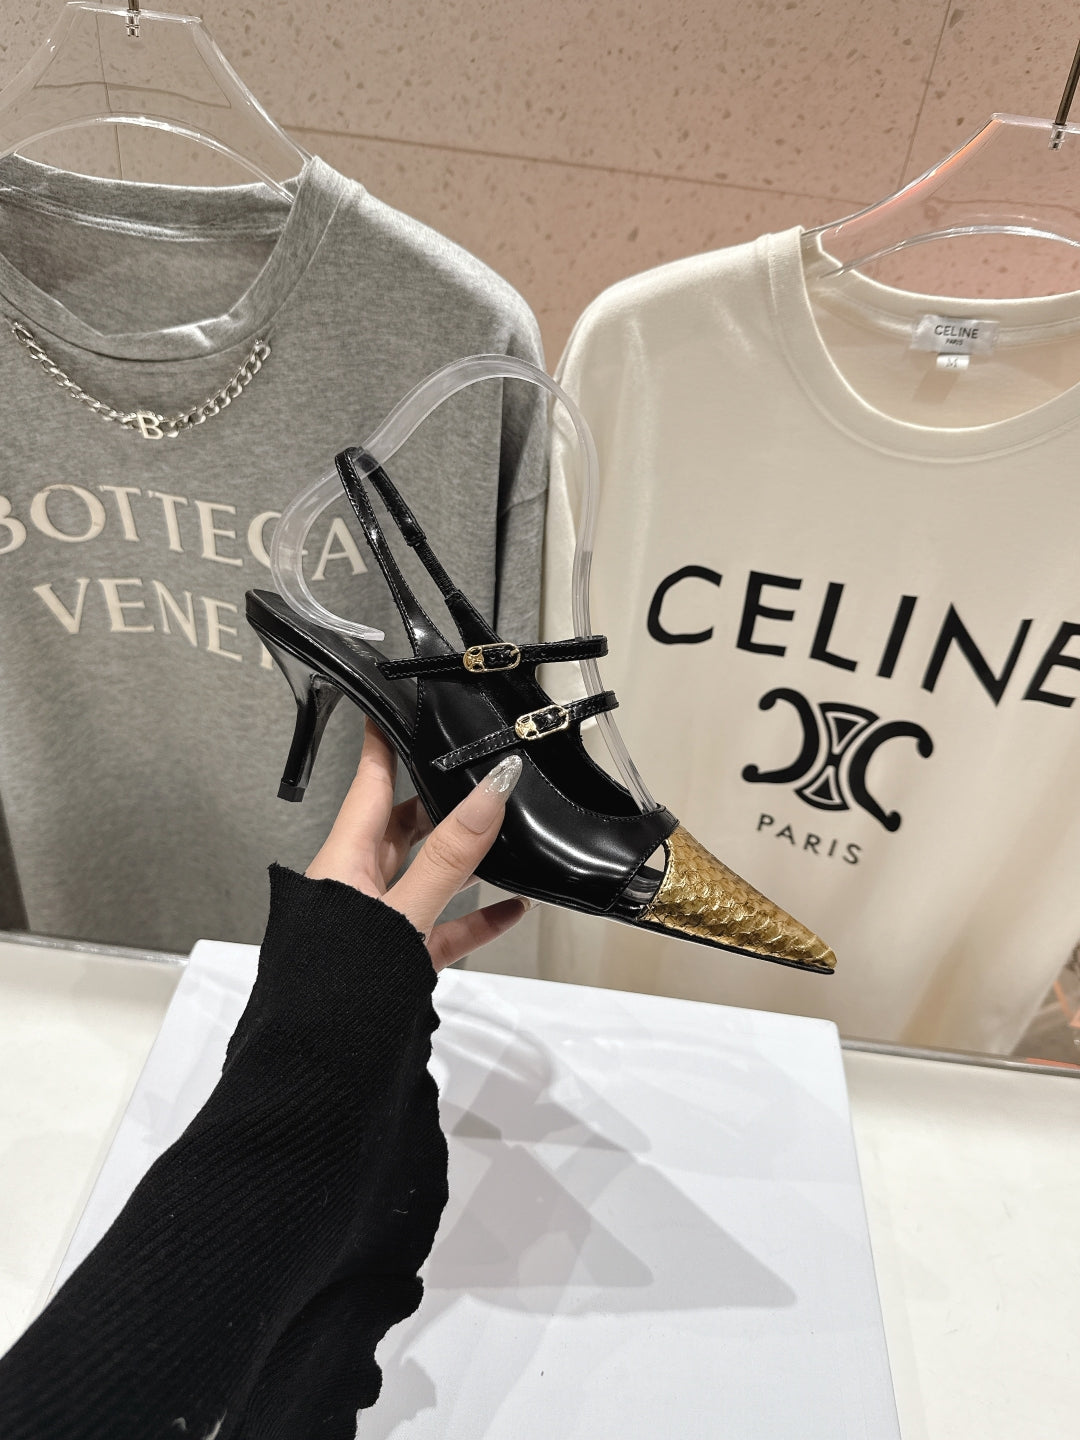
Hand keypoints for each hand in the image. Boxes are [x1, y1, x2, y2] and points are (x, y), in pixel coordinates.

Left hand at [306, 721, 528, 969]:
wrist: (318, 1074)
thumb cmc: (343, 984)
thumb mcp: (403, 913)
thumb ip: (450, 856)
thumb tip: (492, 788)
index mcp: (342, 862)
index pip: (365, 785)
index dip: (381, 743)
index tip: (393, 703)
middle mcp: (355, 886)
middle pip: (399, 827)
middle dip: (437, 800)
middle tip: (476, 768)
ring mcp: (377, 925)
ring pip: (424, 876)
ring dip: (464, 859)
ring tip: (508, 833)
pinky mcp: (398, 961)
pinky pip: (441, 928)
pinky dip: (475, 917)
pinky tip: (514, 909)